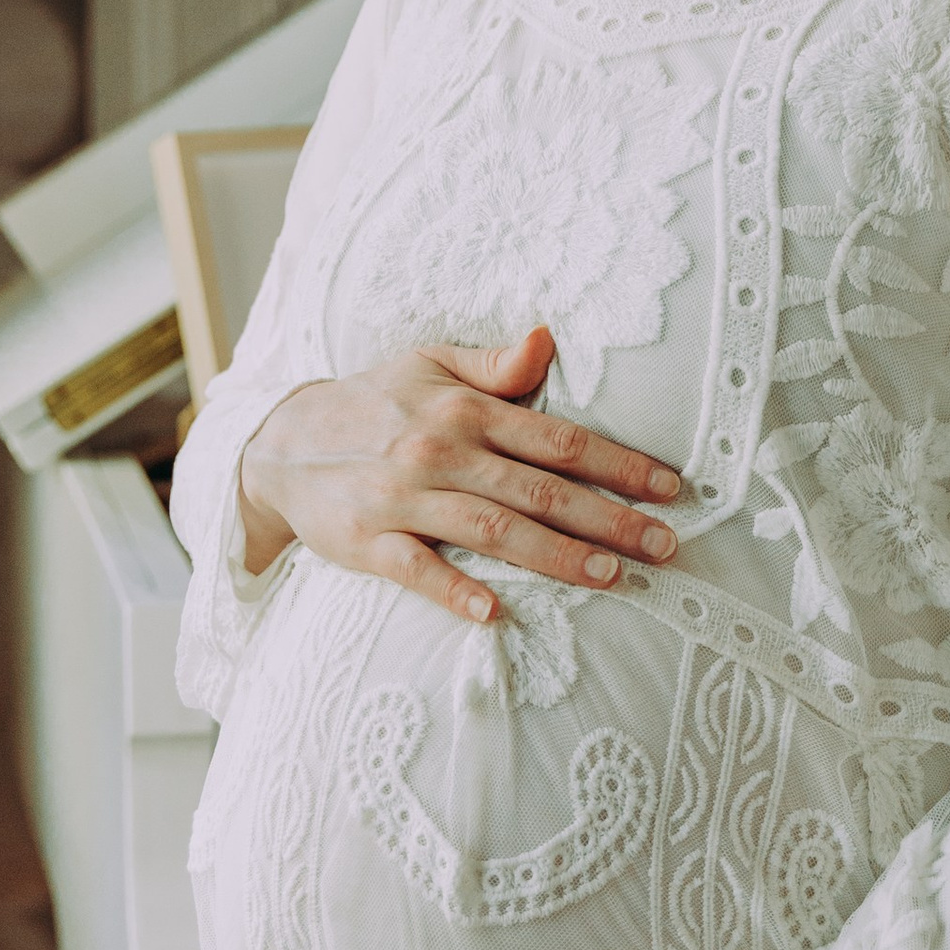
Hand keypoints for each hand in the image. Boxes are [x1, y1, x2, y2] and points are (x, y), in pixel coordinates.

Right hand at [235, 326, 682, 627]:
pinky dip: (454, 590)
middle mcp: (439, 452)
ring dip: (556, 556)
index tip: (670, 488)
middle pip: (539, 490)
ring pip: (492, 531)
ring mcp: (403, 499)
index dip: (620, 464)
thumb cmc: (372, 402)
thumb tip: (549, 338)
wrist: (280, 444)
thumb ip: (494, 363)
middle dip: (609, 520)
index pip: (558, 440)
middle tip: (665, 548)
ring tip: (612, 577)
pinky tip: (494, 611)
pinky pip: (417, 571)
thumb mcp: (429, 363)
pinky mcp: (368, 543)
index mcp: (464, 410)